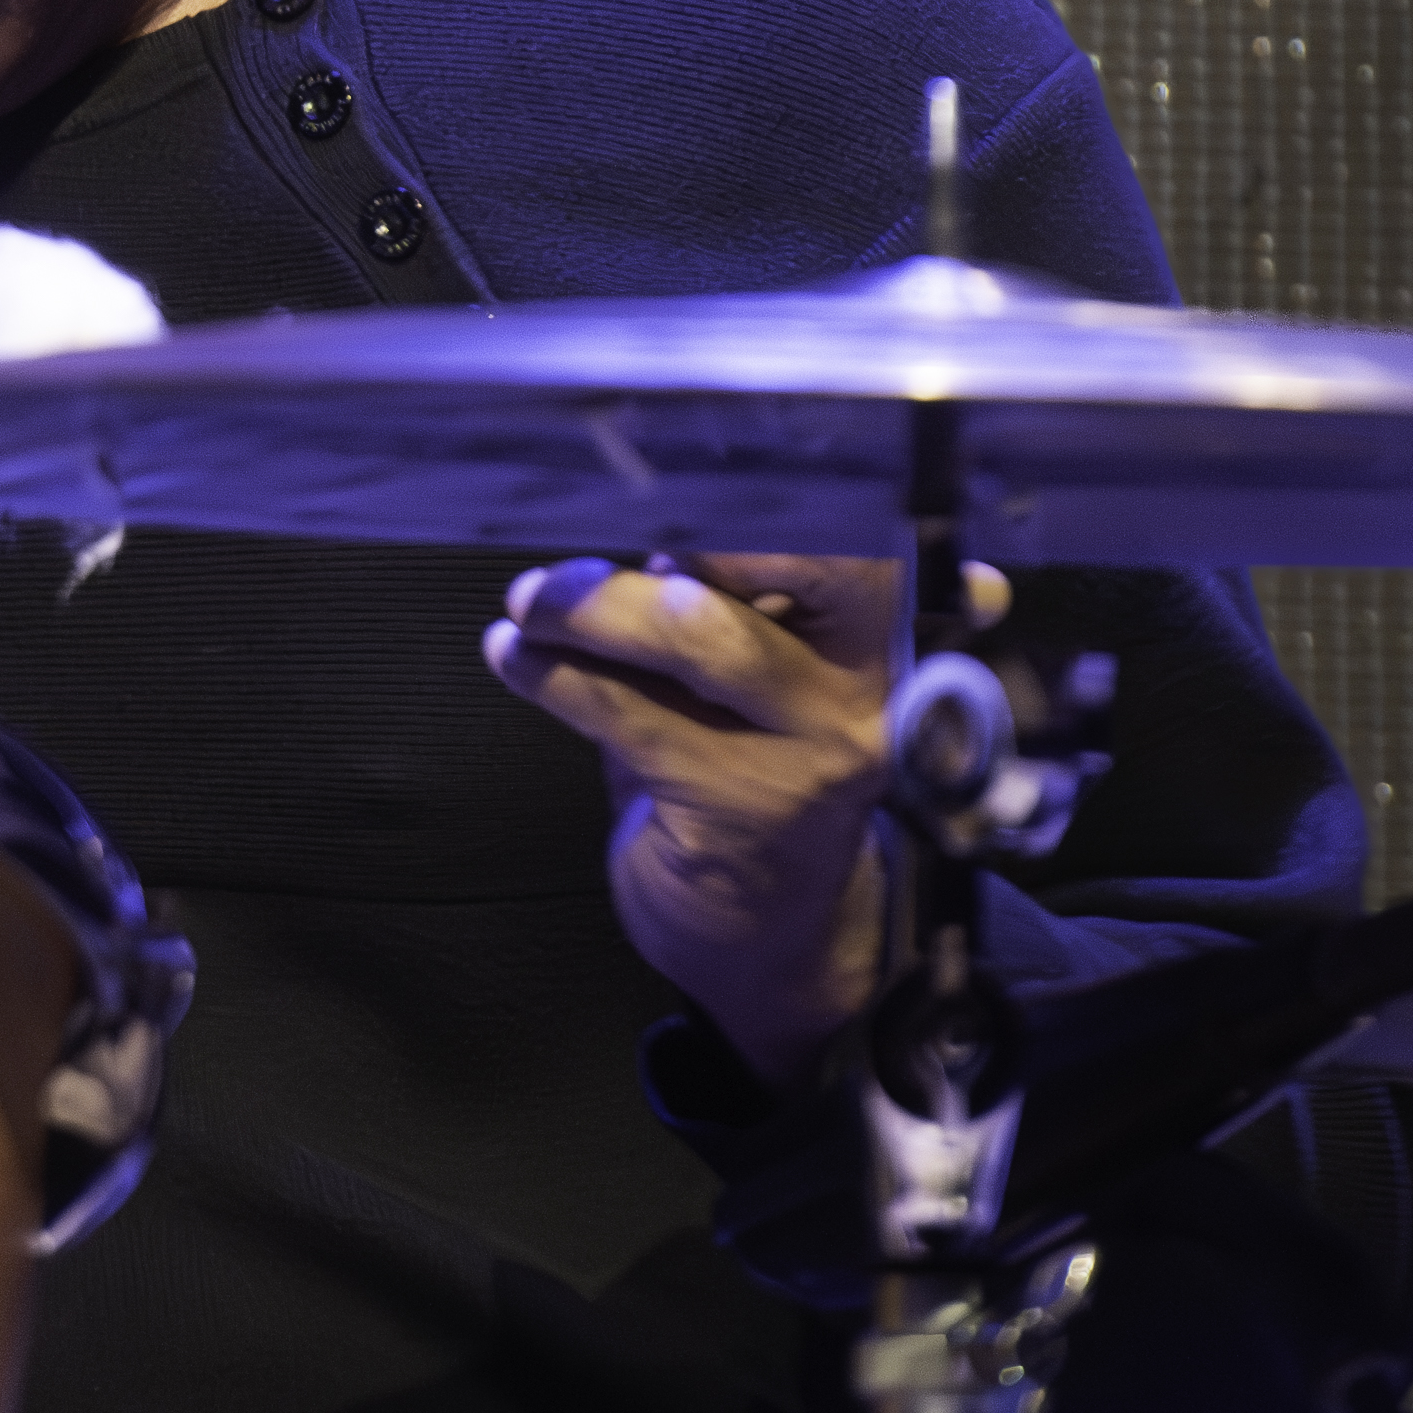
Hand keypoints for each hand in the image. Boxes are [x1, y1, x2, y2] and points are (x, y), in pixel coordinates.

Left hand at [481, 552, 1008, 1081]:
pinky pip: (633, 714)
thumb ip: (724, 602)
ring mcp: (824, 751)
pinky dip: (555, 676)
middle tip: (585, 557)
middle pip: (799, 569)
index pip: (862, 541)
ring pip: (701, 636)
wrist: (769, 929)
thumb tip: (648, 529)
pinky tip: (516, 661)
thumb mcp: (753, 681)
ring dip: (592, 610)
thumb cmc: (746, 776)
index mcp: (896, 640)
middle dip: (681, 541)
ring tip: (529, 607)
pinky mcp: (750, 807)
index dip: (770, 504)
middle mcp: (882, 689)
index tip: (675, 483)